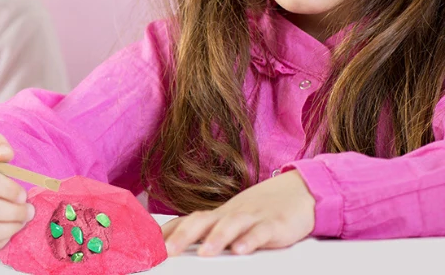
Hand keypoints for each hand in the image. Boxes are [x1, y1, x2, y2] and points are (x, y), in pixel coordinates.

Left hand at [161, 170, 314, 256]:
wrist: (295, 192)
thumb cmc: (258, 211)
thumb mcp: (231, 220)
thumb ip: (209, 231)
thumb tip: (177, 241)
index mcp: (218, 214)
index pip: (187, 221)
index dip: (168, 232)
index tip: (148, 245)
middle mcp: (230, 213)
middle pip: (202, 221)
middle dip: (183, 236)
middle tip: (167, 252)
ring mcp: (251, 217)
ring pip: (230, 225)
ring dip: (216, 238)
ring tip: (204, 253)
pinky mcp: (274, 225)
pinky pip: (260, 232)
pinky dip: (250, 240)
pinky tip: (241, 250)